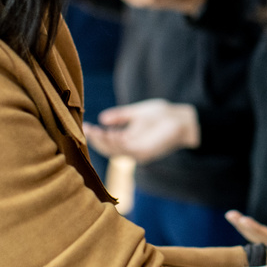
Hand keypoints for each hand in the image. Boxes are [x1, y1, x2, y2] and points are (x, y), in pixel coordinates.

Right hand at [82, 99, 198, 161]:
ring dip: (102, 142)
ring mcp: (137, 152)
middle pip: (108, 149)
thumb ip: (120, 116)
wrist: (181, 117)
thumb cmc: (162, 115)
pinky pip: (125, 150)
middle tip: (85, 129)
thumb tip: (102, 119)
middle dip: (95, 140)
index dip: (96, 135)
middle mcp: (131, 149)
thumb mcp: (136, 113)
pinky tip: (108, 134)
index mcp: (129, 140)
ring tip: (93, 131)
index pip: (108, 142)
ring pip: (114, 151)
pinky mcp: (144, 153)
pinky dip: (115, 144)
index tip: (85, 125)